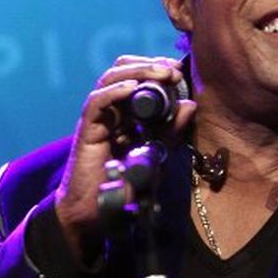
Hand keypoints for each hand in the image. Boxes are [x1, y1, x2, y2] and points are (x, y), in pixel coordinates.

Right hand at [53, 55, 196, 261]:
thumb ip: (172, 131)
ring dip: (137, 72)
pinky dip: (114, 91)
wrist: (95, 212)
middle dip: (148, 65)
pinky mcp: (87, 130)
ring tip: (161, 74)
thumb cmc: (125, 184)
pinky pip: (97, 102)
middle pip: (122, 71)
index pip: (138, 79)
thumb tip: (191, 105)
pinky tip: (133, 89)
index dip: (157, 69)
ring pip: (110, 80)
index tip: (180, 70)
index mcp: (128, 113)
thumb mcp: (157, 154)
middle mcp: (111, 111)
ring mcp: (98, 119)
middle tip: (173, 69)